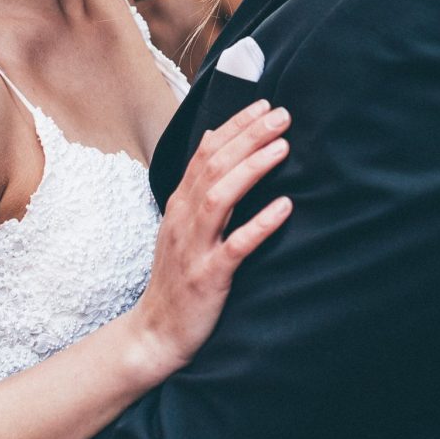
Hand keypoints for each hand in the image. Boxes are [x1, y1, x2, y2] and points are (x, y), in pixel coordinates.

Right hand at [130, 100, 292, 375]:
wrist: (155, 333)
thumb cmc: (177, 278)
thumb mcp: (183, 227)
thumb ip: (199, 188)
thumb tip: (214, 141)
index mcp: (180, 205)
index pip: (205, 153)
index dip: (235, 127)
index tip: (264, 106)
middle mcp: (184, 219)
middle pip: (214, 166)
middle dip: (249, 137)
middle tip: (282, 115)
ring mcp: (194, 247)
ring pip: (220, 197)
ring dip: (252, 168)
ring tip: (282, 147)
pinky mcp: (208, 277)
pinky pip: (235, 246)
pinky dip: (260, 224)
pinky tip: (284, 207)